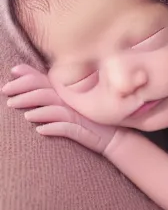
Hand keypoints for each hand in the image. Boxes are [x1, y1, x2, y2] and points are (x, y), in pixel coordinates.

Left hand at [2, 63, 116, 154]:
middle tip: (7, 94)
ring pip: (55, 108)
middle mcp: (72, 101)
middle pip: (46, 91)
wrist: (116, 138)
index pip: (46, 79)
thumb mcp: (74, 106)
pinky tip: (40, 130)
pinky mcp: (84, 131)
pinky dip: (53, 128)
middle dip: (24, 91)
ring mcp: (79, 115)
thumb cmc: (91, 122)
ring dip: (37, 110)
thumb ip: (56, 95)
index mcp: (69, 93)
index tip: (12, 71)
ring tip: (24, 115)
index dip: (29, 74)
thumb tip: (33, 93)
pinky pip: (67, 127)